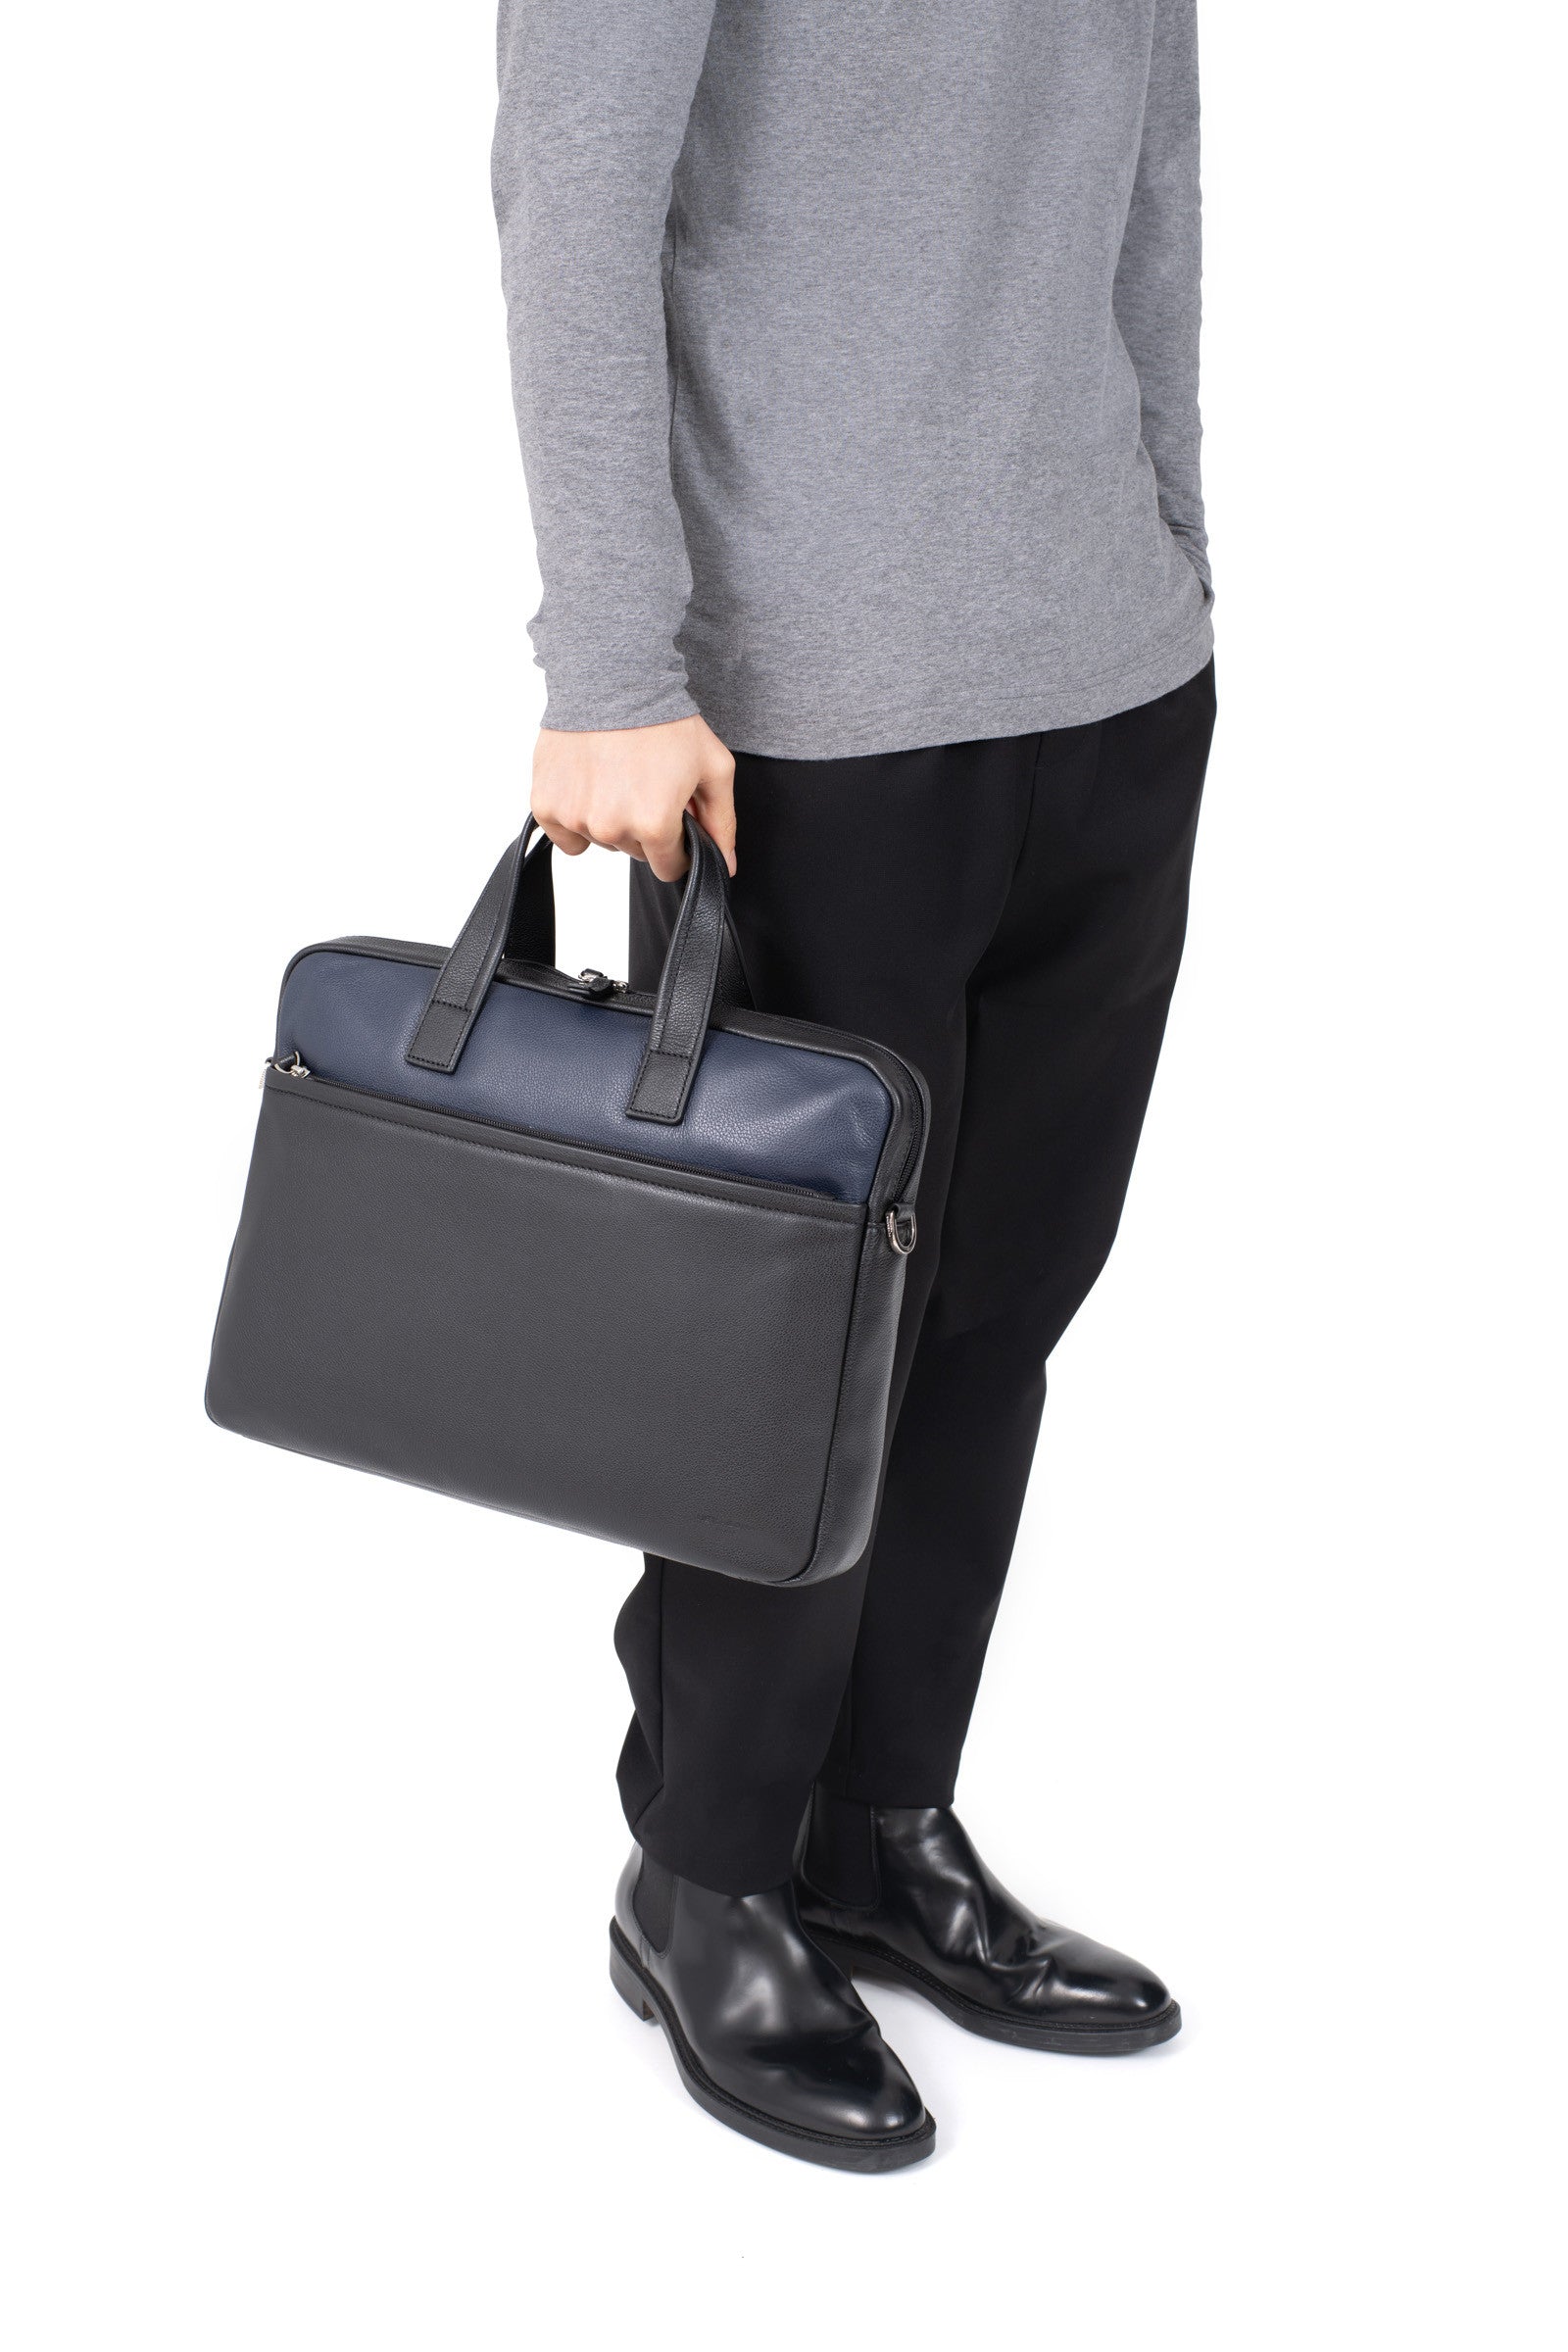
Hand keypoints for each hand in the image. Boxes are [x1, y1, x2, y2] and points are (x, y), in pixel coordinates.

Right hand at [531, 714, 736, 881]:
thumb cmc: (666, 719)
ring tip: (618, 776)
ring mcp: (576, 817)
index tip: (674, 821)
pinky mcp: (546, 804)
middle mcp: (612, 827)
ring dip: (611, 820)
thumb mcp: (713, 768)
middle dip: (645, 827)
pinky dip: (576, 817)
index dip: (677, 847)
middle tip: (646, 785)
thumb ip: (722, 822)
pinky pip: (565, 836)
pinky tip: (590, 783)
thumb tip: (726, 865)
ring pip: (601, 841)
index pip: (669, 867)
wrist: (614, 678)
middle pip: (635, 853)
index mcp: (654, 825)